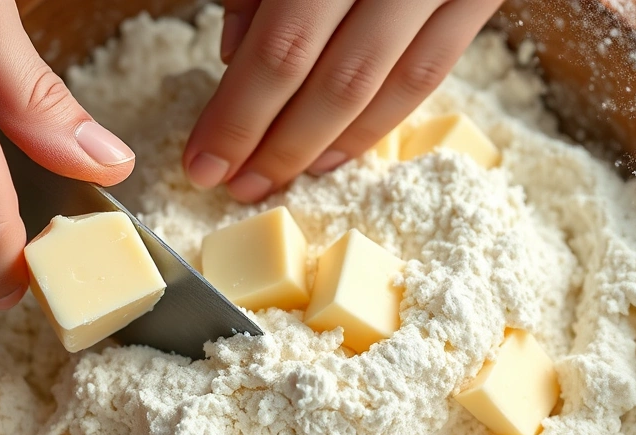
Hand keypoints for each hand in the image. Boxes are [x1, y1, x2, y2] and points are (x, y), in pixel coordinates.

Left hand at [184, 0, 502, 201]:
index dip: (239, 115)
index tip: (203, 162)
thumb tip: (233, 57)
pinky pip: (431, 74)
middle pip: (335, 80)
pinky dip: (381, 124)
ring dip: (328, 148)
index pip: (282, 46)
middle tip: (236, 187)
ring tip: (280, 180)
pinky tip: (339, 152)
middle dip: (278, 146)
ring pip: (387, 89)